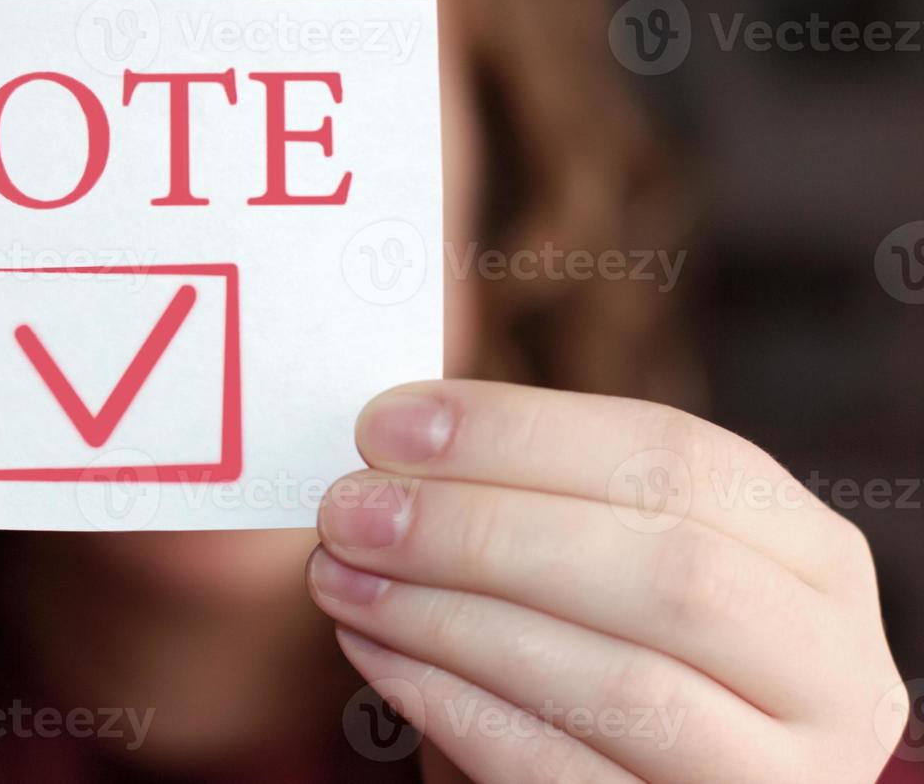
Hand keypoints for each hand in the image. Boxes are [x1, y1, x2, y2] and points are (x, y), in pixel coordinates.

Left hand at [310, 381, 905, 782]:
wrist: (626, 772)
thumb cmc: (601, 638)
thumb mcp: (600, 553)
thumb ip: (535, 492)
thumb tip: (400, 427)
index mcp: (809, 558)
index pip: (680, 459)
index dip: (522, 435)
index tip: (388, 425)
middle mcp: (830, 670)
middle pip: (664, 571)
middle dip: (480, 530)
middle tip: (349, 508)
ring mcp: (780, 777)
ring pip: (623, 685)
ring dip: (451, 619)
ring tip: (343, 577)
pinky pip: (567, 777)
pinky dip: (455, 706)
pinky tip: (377, 654)